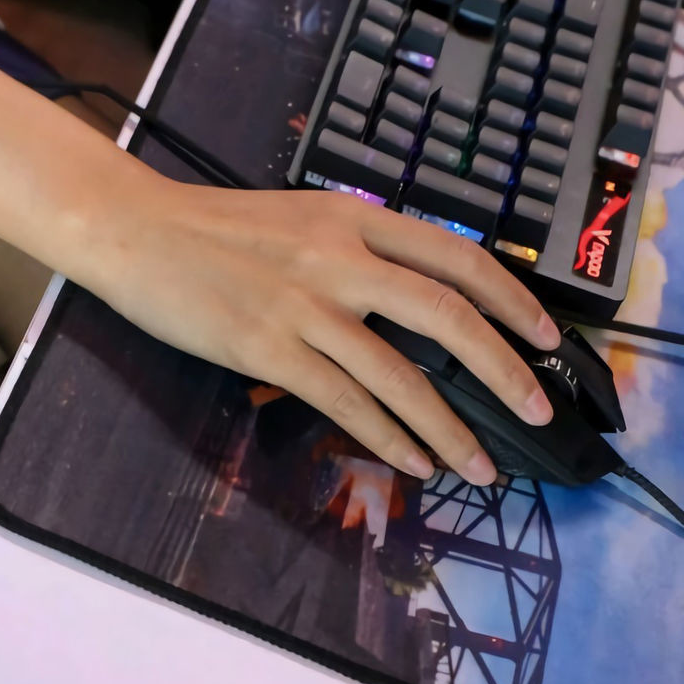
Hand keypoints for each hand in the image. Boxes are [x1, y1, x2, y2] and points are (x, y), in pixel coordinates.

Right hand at [83, 175, 561, 483]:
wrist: (135, 232)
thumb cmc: (213, 229)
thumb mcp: (299, 218)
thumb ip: (355, 249)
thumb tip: (418, 300)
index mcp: (350, 217)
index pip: (454, 256)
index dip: (512, 298)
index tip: (548, 337)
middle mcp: (337, 256)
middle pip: (446, 312)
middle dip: (504, 367)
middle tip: (537, 408)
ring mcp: (304, 303)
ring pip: (401, 373)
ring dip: (450, 427)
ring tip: (481, 466)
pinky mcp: (268, 347)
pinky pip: (345, 402)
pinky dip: (388, 437)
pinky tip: (413, 463)